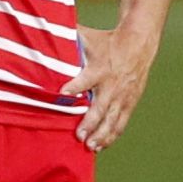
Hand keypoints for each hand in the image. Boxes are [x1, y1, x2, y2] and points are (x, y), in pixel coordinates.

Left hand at [61, 24, 157, 151]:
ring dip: (101, 134)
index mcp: (99, 69)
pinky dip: (112, 134)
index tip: (62, 93)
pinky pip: (121, 121)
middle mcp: (112, 84)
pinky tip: (102, 146)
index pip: (85, 79)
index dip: (75, 86)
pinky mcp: (130, 102)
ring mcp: (123, 95)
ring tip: (90, 146)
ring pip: (112, 119)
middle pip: (100, 107)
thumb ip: (67, 40)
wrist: (139, 43)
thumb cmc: (107, 41)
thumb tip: (43, 35)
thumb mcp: (88, 38)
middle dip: (90, 123)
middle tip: (79, 136)